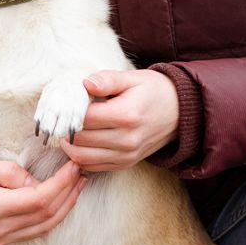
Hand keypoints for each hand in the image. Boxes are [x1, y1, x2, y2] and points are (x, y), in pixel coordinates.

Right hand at [0, 156, 85, 244]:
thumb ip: (10, 174)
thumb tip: (37, 184)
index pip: (38, 199)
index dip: (61, 183)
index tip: (74, 166)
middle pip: (45, 215)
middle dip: (68, 193)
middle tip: (81, 172)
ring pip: (44, 227)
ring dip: (65, 205)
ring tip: (77, 185)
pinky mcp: (0, 243)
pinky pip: (35, 231)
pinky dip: (53, 216)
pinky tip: (62, 200)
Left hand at [58, 69, 178, 172]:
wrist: (180, 112)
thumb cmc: (154, 91)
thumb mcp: (132, 78)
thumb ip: (107, 80)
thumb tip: (85, 84)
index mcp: (127, 115)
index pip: (84, 118)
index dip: (70, 110)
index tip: (68, 102)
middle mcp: (127, 139)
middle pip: (80, 139)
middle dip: (68, 127)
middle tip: (64, 116)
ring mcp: (127, 155)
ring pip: (82, 156)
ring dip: (70, 145)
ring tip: (70, 130)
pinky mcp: (126, 163)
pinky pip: (93, 166)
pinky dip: (81, 157)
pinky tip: (82, 143)